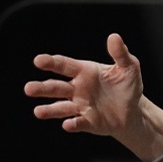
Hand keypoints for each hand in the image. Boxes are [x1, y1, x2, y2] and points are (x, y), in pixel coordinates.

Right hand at [24, 33, 142, 137]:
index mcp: (84, 72)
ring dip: (49, 109)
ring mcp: (80, 106)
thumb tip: (114, 37)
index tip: (38, 60)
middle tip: (28, 88)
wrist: (133, 111)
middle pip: (56, 87)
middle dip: (42, 88)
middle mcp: (78, 89)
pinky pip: (78, 123)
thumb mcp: (129, 68)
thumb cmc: (127, 86)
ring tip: (37, 112)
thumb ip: (120, 54)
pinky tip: (67, 124)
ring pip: (61, 107)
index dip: (51, 62)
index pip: (64, 66)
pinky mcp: (88, 122)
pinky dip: (72, 124)